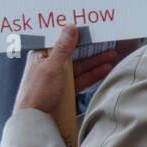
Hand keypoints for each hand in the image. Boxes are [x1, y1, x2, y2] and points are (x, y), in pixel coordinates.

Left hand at [13, 26, 128, 113]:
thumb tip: (70, 26)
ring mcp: (56, 79)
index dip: (73, 34)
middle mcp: (48, 65)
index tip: (89, 27)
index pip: (58, 41)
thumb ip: (63, 47)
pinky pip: (80, 80)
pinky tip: (105, 70)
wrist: (34, 121)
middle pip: (72, 54)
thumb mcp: (52, 66)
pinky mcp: (64, 91)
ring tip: (113, 55)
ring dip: (95, 62)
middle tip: (108, 42)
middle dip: (90, 49)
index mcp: (40, 56)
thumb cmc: (38, 92)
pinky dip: (92, 75)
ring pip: (78, 67)